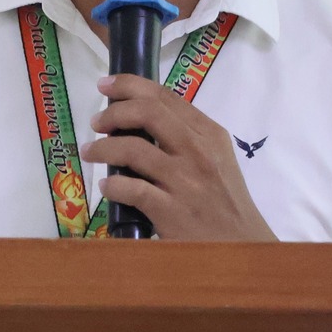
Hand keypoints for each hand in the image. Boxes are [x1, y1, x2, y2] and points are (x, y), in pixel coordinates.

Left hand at [79, 74, 275, 240]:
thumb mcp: (216, 159)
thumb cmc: (225, 201)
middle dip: (113, 112)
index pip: (165, 97)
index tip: (106, 85)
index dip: (130, 85)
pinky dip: (112, 186)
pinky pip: (130, 189)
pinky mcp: (171, 211)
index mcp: (209, 134)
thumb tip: (140, 117)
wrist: (241, 246)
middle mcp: (198, 152)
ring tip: (90, 152)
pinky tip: (107, 187)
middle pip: (147, 112)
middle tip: (97, 122)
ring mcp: (185, 181)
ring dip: (102, 148)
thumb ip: (186, 137)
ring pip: (132, 149)